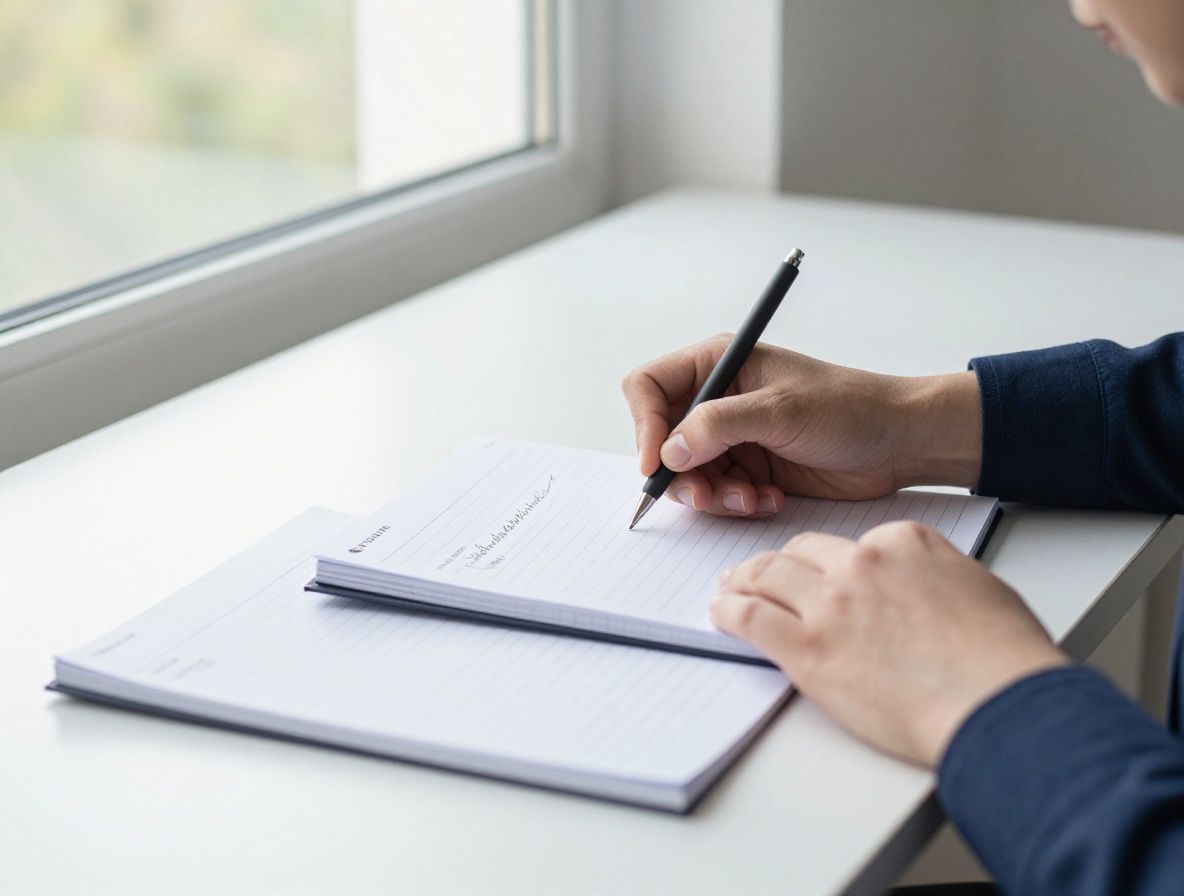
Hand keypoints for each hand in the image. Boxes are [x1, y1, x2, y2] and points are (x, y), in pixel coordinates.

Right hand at [621, 335, 981, 517]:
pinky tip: (770, 499)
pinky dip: (736, 503)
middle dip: (682, 473)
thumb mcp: (780, 410)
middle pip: (662, 439)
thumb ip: (718, 425)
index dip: (644, 425)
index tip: (656, 464)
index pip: (649, 387)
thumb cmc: (850, 408)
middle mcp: (719, 398)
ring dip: (713, 495)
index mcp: (719, 364)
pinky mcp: (749, 468)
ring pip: (688, 474)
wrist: (899, 443)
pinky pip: (718, 494)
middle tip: (708, 496)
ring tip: (750, 498)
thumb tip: (669, 449)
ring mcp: (733, 436)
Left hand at [710, 521, 1067, 766]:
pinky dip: (729, 612)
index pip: (850, 542)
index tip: (825, 576)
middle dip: (779, 564)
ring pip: (767, 576)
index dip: (833, 563)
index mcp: (904, 543)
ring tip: (729, 588)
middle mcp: (861, 564)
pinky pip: (751, 618)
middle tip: (761, 574)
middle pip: (801, 553)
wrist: (996, 702)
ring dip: (742, 580)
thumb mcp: (977, 588)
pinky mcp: (807, 648)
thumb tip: (921, 590)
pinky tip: (721, 613)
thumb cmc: (1001, 658)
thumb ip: (936, 576)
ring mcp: (830, 604)